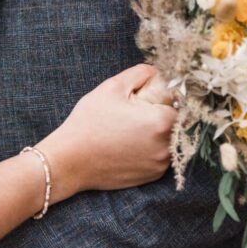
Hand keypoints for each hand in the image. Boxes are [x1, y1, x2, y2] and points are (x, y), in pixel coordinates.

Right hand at [43, 63, 175, 196]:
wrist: (70, 161)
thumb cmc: (89, 121)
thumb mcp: (112, 87)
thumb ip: (141, 73)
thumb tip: (157, 72)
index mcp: (162, 121)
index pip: (176, 99)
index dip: (160, 94)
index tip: (143, 97)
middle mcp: (167, 145)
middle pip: (175, 120)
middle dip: (159, 112)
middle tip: (133, 113)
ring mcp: (161, 164)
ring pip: (168, 139)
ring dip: (155, 131)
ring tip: (127, 129)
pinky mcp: (152, 176)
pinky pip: (159, 156)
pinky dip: (149, 148)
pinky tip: (127, 144)